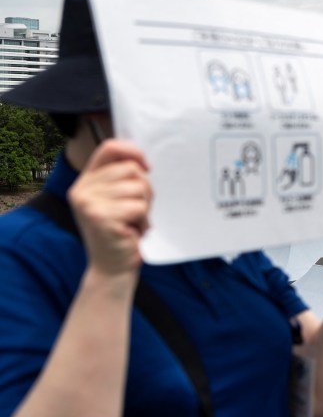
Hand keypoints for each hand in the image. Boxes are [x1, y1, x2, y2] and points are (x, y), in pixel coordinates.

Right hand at [67, 140, 151, 276]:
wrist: (112, 268)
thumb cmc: (121, 231)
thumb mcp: (117, 199)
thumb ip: (122, 178)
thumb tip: (142, 161)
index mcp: (86, 181)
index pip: (110, 148)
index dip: (133, 151)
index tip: (146, 167)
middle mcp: (81, 189)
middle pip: (131, 169)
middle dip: (145, 189)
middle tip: (138, 210)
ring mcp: (88, 203)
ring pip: (138, 188)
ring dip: (145, 207)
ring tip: (133, 222)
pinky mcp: (100, 217)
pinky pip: (138, 207)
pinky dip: (143, 221)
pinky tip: (133, 232)